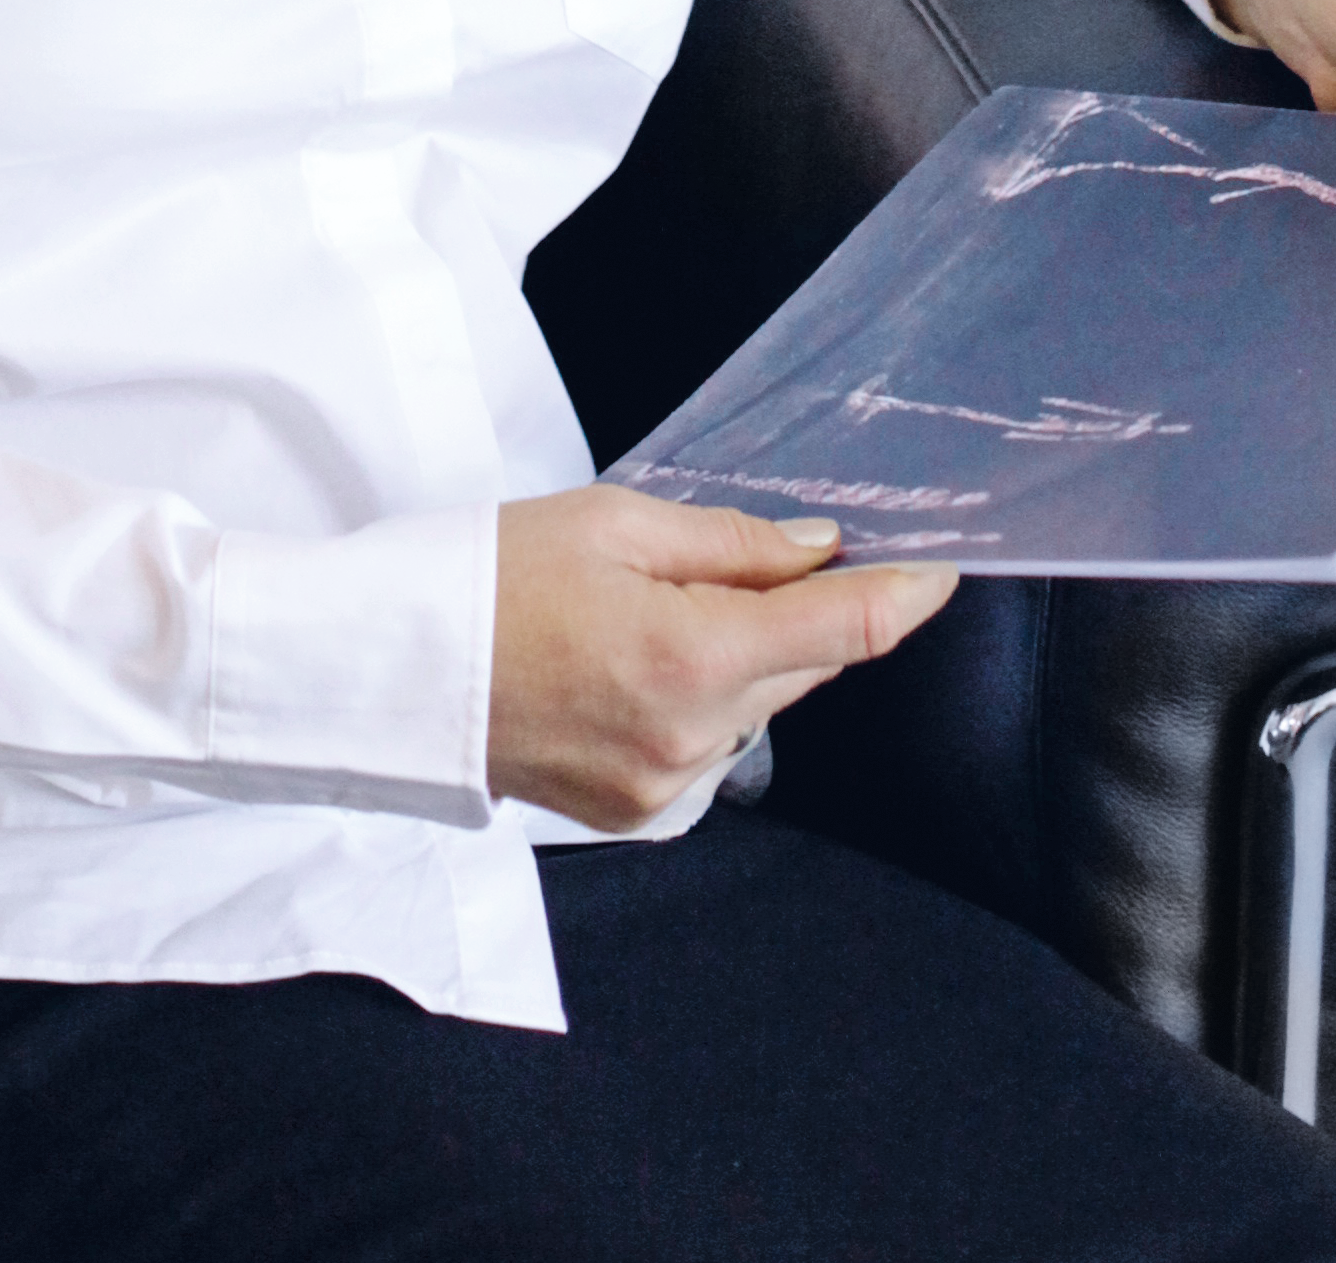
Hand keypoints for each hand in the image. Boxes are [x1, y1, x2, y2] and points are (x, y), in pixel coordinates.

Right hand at [487, 484, 957, 830]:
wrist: (395, 668)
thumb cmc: (491, 574)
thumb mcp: (612, 523)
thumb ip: (731, 542)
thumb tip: (819, 551)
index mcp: (691, 655)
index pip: (840, 630)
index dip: (903, 596)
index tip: (941, 570)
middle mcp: (694, 738)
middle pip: (800, 667)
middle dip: (794, 611)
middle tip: (739, 556)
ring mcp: (666, 787)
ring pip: (755, 706)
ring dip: (739, 656)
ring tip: (648, 610)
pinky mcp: (638, 811)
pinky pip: (708, 743)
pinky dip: (696, 698)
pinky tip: (629, 662)